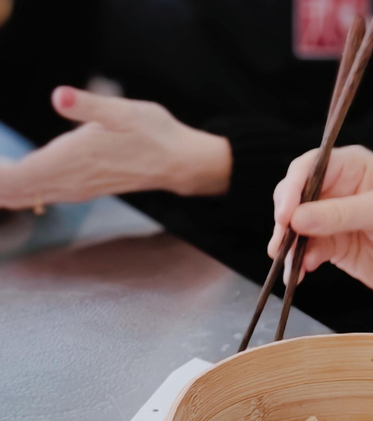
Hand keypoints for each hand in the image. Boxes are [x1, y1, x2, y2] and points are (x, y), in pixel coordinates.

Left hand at [0, 86, 231, 209]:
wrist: (180, 162)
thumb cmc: (155, 134)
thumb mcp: (125, 112)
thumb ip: (88, 105)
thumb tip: (57, 96)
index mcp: (73, 158)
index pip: (17, 176)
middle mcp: (71, 178)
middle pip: (15, 191)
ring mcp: (77, 187)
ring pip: (26, 197)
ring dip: (5, 189)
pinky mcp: (84, 188)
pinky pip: (41, 196)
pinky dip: (20, 192)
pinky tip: (11, 187)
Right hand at [270, 146, 372, 315]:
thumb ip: (339, 215)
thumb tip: (295, 219)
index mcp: (352, 166)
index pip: (309, 168)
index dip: (292, 188)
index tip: (286, 214)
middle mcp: (338, 189)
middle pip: (295, 196)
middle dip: (284, 217)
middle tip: (282, 239)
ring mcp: (333, 220)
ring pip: (295, 227)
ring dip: (287, 243)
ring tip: (288, 261)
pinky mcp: (334, 247)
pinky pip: (306, 251)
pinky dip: (298, 261)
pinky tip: (300, 272)